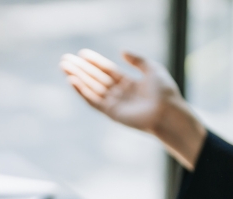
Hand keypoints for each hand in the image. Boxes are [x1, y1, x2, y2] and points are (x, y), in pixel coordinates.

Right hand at [59, 49, 206, 169]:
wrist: (168, 112)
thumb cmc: (164, 92)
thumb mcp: (152, 69)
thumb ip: (137, 60)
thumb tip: (122, 51)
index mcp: (129, 83)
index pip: (107, 70)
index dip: (94, 61)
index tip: (82, 53)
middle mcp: (119, 93)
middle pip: (95, 78)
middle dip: (80, 69)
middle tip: (65, 59)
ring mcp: (114, 103)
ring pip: (91, 88)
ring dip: (77, 78)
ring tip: (64, 67)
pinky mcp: (111, 113)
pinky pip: (93, 101)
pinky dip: (82, 92)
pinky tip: (72, 81)